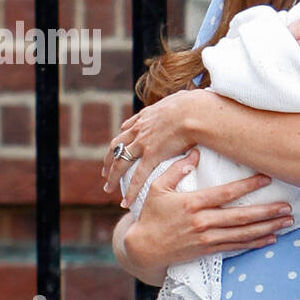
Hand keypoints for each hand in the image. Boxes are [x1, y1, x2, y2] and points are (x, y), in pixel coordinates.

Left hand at [101, 87, 214, 206]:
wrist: (194, 111)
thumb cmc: (194, 105)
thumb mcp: (181, 99)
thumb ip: (179, 101)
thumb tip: (187, 98)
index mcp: (146, 117)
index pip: (127, 129)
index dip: (122, 140)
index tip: (119, 148)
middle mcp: (139, 129)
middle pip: (116, 146)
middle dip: (109, 159)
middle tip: (105, 172)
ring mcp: (142, 143)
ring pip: (120, 163)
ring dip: (112, 177)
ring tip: (108, 189)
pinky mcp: (151, 155)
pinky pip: (137, 176)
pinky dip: (130, 190)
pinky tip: (126, 201)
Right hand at [121, 149, 295, 273]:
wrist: (143, 248)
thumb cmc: (151, 215)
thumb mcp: (157, 188)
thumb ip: (176, 169)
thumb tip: (196, 152)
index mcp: (192, 203)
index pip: (226, 193)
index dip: (248, 185)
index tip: (267, 177)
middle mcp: (202, 221)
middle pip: (241, 216)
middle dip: (267, 211)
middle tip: (288, 206)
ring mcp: (207, 238)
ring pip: (243, 233)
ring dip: (267, 227)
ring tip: (287, 222)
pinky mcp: (208, 250)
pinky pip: (236, 247)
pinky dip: (255, 243)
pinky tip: (271, 238)